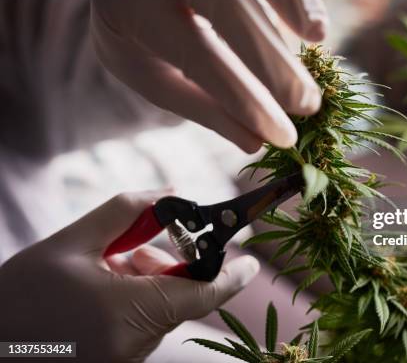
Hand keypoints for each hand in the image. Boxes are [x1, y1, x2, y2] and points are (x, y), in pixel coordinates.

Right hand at [0, 191, 259, 362]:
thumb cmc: (19, 296)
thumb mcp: (70, 244)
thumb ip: (126, 211)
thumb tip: (171, 193)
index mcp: (128, 313)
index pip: (204, 294)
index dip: (232, 275)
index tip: (251, 261)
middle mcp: (135, 344)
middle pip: (182, 296)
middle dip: (172, 264)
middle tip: (137, 244)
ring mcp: (127, 359)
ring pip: (163, 309)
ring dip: (150, 280)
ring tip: (111, 264)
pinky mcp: (117, 362)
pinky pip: (145, 325)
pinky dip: (138, 299)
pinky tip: (104, 287)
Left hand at [90, 0, 327, 152]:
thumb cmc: (135, 33)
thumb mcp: (151, 75)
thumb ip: (201, 106)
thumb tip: (257, 140)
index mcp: (128, 0)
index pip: (196, 53)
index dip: (243, 96)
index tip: (281, 134)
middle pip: (227, 2)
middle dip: (272, 55)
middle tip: (307, 104)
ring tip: (317, 38)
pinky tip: (309, 18)